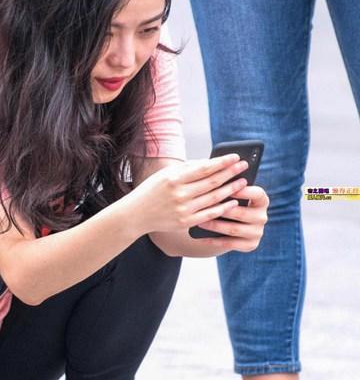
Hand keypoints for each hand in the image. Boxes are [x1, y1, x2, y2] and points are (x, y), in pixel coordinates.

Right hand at [130, 154, 251, 234]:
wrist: (135, 214)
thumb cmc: (151, 190)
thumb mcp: (165, 174)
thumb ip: (187, 168)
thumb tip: (211, 163)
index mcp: (173, 178)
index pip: (204, 168)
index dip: (222, 162)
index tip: (235, 156)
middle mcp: (179, 194)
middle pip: (212, 182)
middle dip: (231, 172)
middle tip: (244, 166)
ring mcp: (183, 209)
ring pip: (214, 198)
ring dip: (231, 189)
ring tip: (243, 181)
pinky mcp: (185, 222)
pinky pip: (210, 214)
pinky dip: (223, 207)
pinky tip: (233, 201)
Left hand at [194, 185, 269, 252]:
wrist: (226, 226)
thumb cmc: (226, 202)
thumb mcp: (230, 195)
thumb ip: (227, 190)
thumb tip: (215, 183)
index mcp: (261, 200)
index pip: (257, 194)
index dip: (244, 191)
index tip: (229, 187)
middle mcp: (262, 217)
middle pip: (242, 213)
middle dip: (222, 210)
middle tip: (205, 206)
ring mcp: (258, 232)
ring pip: (234, 229)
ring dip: (216, 226)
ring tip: (200, 222)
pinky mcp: (251, 245)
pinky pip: (231, 244)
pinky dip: (215, 241)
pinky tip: (201, 238)